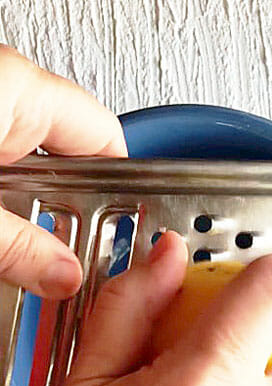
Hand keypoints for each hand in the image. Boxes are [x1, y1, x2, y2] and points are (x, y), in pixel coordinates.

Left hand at [0, 45, 125, 297]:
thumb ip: (19, 247)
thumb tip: (64, 277)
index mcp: (23, 92)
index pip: (111, 142)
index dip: (126, 196)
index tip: (128, 240)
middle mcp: (5, 91)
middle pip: (73, 162)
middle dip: (72, 220)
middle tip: (68, 266)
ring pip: (30, 173)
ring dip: (30, 219)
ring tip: (24, 261)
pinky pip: (2, 171)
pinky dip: (5, 206)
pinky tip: (1, 241)